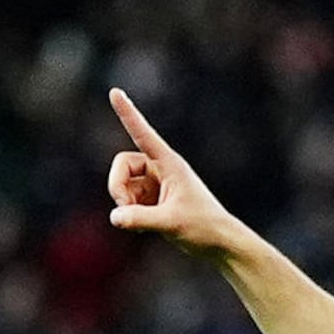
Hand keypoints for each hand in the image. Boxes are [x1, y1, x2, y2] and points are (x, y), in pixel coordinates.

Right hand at [105, 89, 247, 255]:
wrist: (218, 242)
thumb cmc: (203, 227)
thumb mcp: (171, 223)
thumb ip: (140, 220)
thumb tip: (115, 217)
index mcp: (169, 163)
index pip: (143, 134)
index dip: (127, 114)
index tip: (115, 92)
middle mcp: (159, 168)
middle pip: (121, 164)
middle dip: (117, 187)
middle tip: (126, 210)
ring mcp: (154, 183)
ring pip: (121, 184)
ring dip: (124, 203)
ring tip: (142, 222)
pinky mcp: (151, 199)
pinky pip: (127, 200)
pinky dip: (129, 213)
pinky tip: (143, 227)